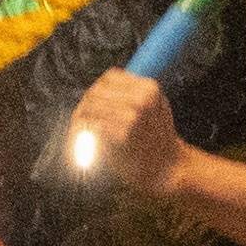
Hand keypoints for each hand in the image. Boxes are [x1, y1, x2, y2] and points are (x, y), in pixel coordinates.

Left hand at [64, 68, 185, 193]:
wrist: (167, 168)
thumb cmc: (159, 139)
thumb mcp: (157, 108)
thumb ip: (134, 94)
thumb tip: (100, 87)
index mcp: (149, 88)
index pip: (110, 77)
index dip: (98, 89)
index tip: (92, 102)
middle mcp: (142, 98)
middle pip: (97, 91)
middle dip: (86, 106)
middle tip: (80, 120)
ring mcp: (133, 114)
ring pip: (91, 107)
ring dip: (80, 120)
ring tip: (78, 133)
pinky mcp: (123, 133)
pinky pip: (93, 125)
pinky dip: (82, 133)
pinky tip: (83, 143)